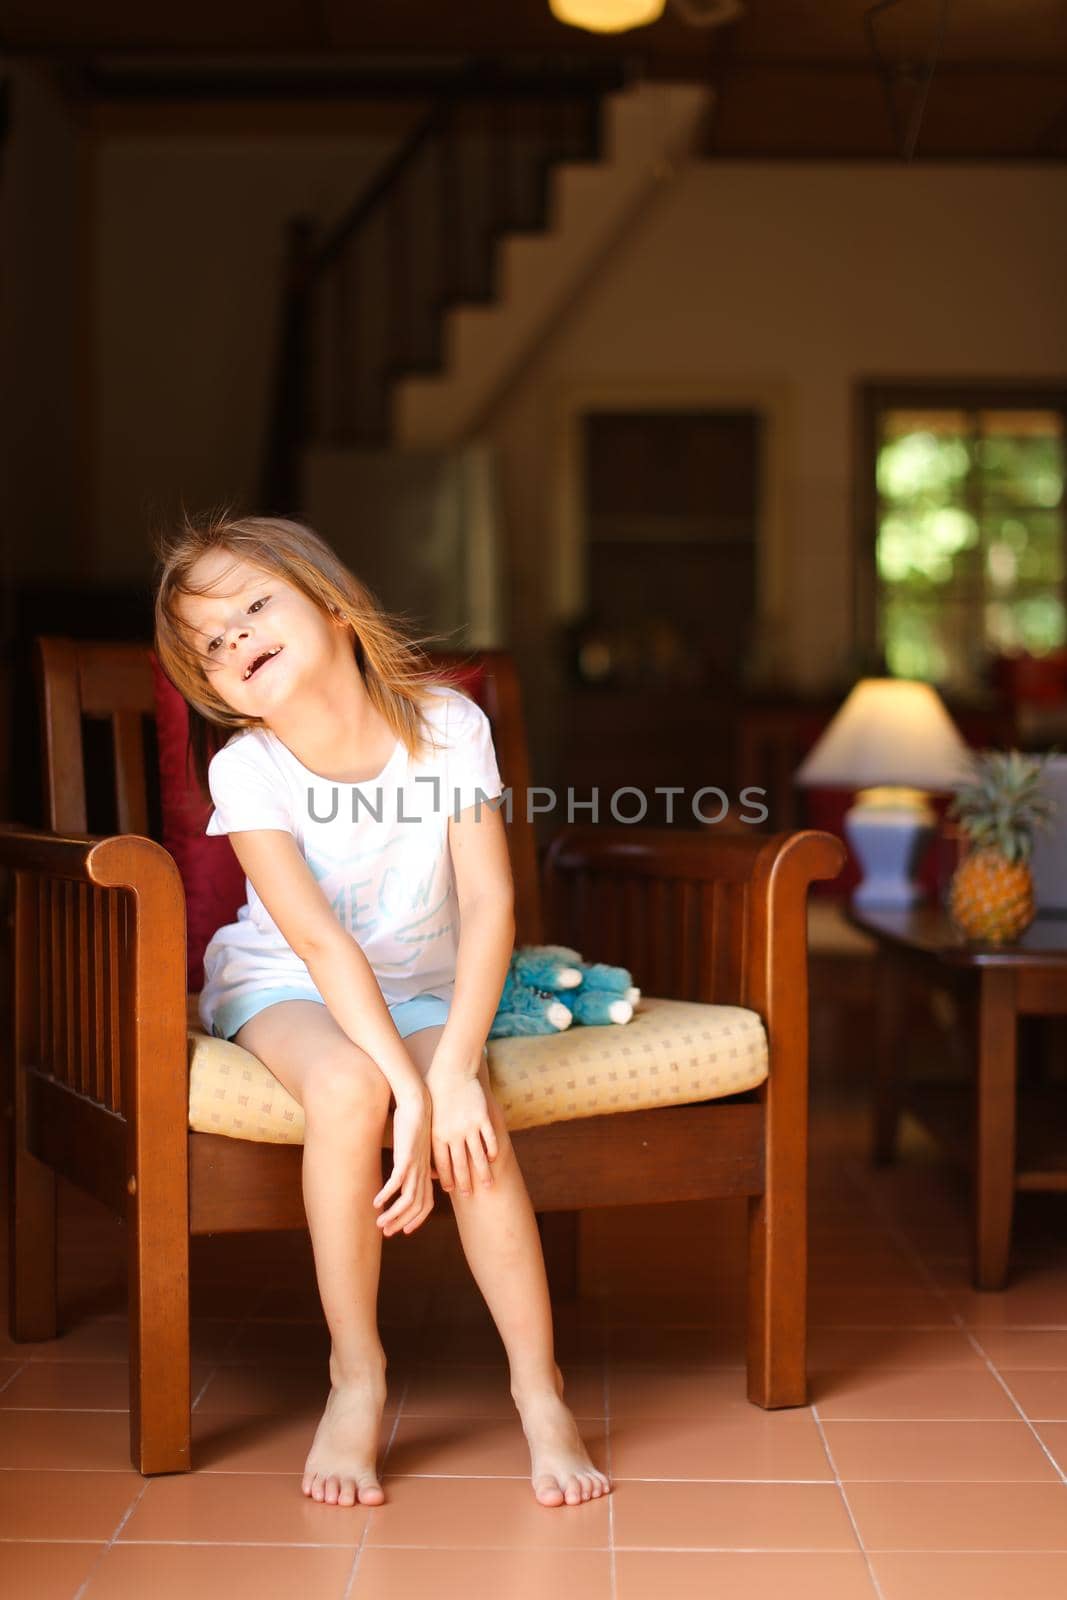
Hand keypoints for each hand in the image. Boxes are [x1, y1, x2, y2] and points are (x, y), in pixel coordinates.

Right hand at [374, 1087, 432, 1236]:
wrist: (418, 1102)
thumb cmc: (415, 1124)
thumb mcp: (418, 1147)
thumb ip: (418, 1162)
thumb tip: (421, 1172)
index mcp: (427, 1171)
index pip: (426, 1204)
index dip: (416, 1220)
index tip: (404, 1230)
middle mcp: (424, 1172)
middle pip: (417, 1207)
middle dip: (401, 1222)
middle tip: (386, 1233)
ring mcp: (416, 1165)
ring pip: (408, 1199)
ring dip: (393, 1214)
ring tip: (379, 1222)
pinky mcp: (406, 1156)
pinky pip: (397, 1182)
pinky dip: (387, 1194)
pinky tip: (376, 1201)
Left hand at [426, 1072, 498, 1197]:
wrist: (451, 1071)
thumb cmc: (436, 1093)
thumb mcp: (429, 1117)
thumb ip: (431, 1137)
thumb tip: (429, 1154)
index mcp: (437, 1135)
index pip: (442, 1164)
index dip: (447, 1178)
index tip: (451, 1190)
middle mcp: (453, 1134)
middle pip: (461, 1165)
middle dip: (466, 1182)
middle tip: (470, 1194)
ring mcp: (469, 1126)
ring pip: (478, 1156)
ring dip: (483, 1173)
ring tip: (489, 1184)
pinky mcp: (482, 1117)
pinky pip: (489, 1139)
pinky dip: (492, 1151)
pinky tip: (494, 1158)